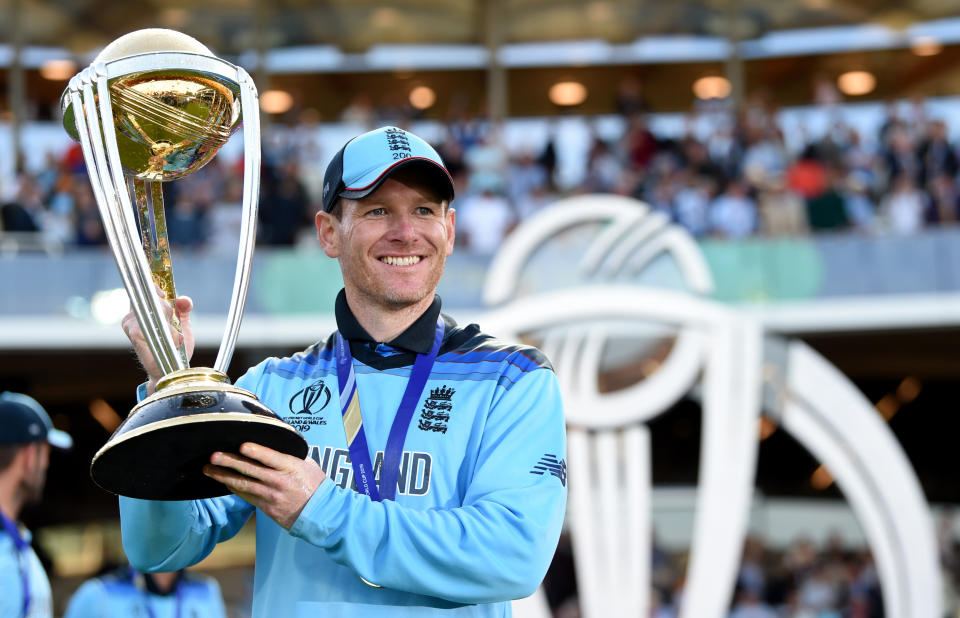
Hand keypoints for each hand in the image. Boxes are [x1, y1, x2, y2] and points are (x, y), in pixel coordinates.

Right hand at [121, 294, 194, 394]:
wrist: (170, 370)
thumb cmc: (173, 347)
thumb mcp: (181, 324)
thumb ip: (183, 309)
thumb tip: (183, 299)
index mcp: (141, 311)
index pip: (144, 290)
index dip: (156, 289)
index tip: (166, 296)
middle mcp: (131, 316)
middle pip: (153, 297)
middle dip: (168, 309)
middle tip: (173, 324)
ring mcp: (131, 324)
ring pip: (156, 308)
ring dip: (170, 322)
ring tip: (174, 335)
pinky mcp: (135, 333)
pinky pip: (157, 322)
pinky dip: (170, 331)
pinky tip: (173, 340)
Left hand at [203, 442, 326, 529]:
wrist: (320, 513)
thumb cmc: (315, 485)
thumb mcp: (307, 464)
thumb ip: (289, 455)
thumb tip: (274, 443)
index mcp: (291, 468)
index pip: (271, 458)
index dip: (257, 452)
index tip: (242, 446)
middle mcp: (278, 482)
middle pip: (250, 471)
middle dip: (230, 463)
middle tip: (213, 457)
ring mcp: (271, 496)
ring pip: (243, 485)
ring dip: (224, 476)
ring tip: (208, 469)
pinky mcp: (266, 507)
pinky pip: (246, 496)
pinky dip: (233, 488)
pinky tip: (223, 481)